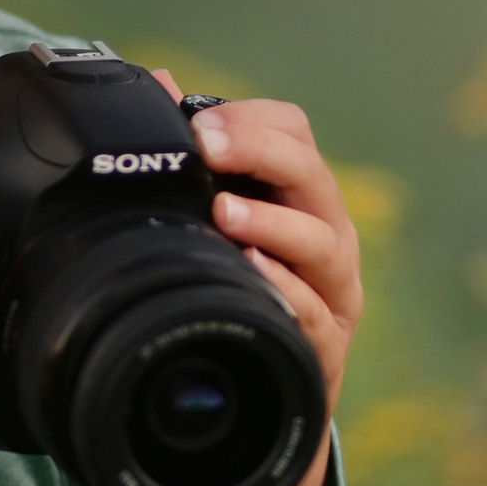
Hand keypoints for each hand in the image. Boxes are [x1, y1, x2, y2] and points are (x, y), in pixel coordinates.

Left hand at [157, 78, 362, 485]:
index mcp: (294, 196)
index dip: (249, 119)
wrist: (262, 403)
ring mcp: (333, 290)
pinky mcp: (325, 342)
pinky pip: (311, 311)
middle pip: (311, 174)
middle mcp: (324, 234)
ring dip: (270, 223)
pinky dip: (284, 291)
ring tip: (225, 214)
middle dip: (259, 153)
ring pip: (320, 241)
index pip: (292, 131)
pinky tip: (253, 276)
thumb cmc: (234, 298)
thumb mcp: (213, 227)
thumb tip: (153, 82)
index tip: (197, 122)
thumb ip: (191, 161)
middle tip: (207, 148)